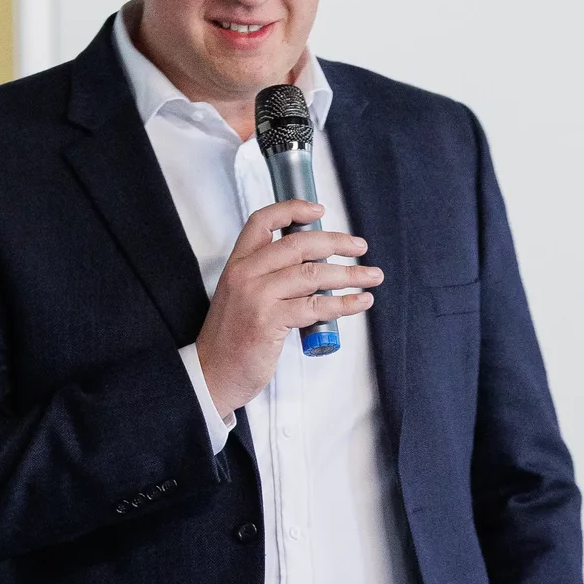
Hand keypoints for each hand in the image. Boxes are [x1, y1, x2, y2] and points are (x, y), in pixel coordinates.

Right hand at [196, 202, 378, 415]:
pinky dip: (344, 303)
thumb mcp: (240, 295)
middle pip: (298, 244)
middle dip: (336, 242)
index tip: (320, 210)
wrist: (212, 374)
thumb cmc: (232, 338)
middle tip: (360, 247)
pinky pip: (316, 306)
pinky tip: (360, 301)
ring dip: (349, 274)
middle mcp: (245, 275)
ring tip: (372, 276)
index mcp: (237, 264)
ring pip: (313, 274)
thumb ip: (267, 276)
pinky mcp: (269, 323)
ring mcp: (256, 298)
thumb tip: (313, 263)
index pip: (262, 222)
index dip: (292, 209)